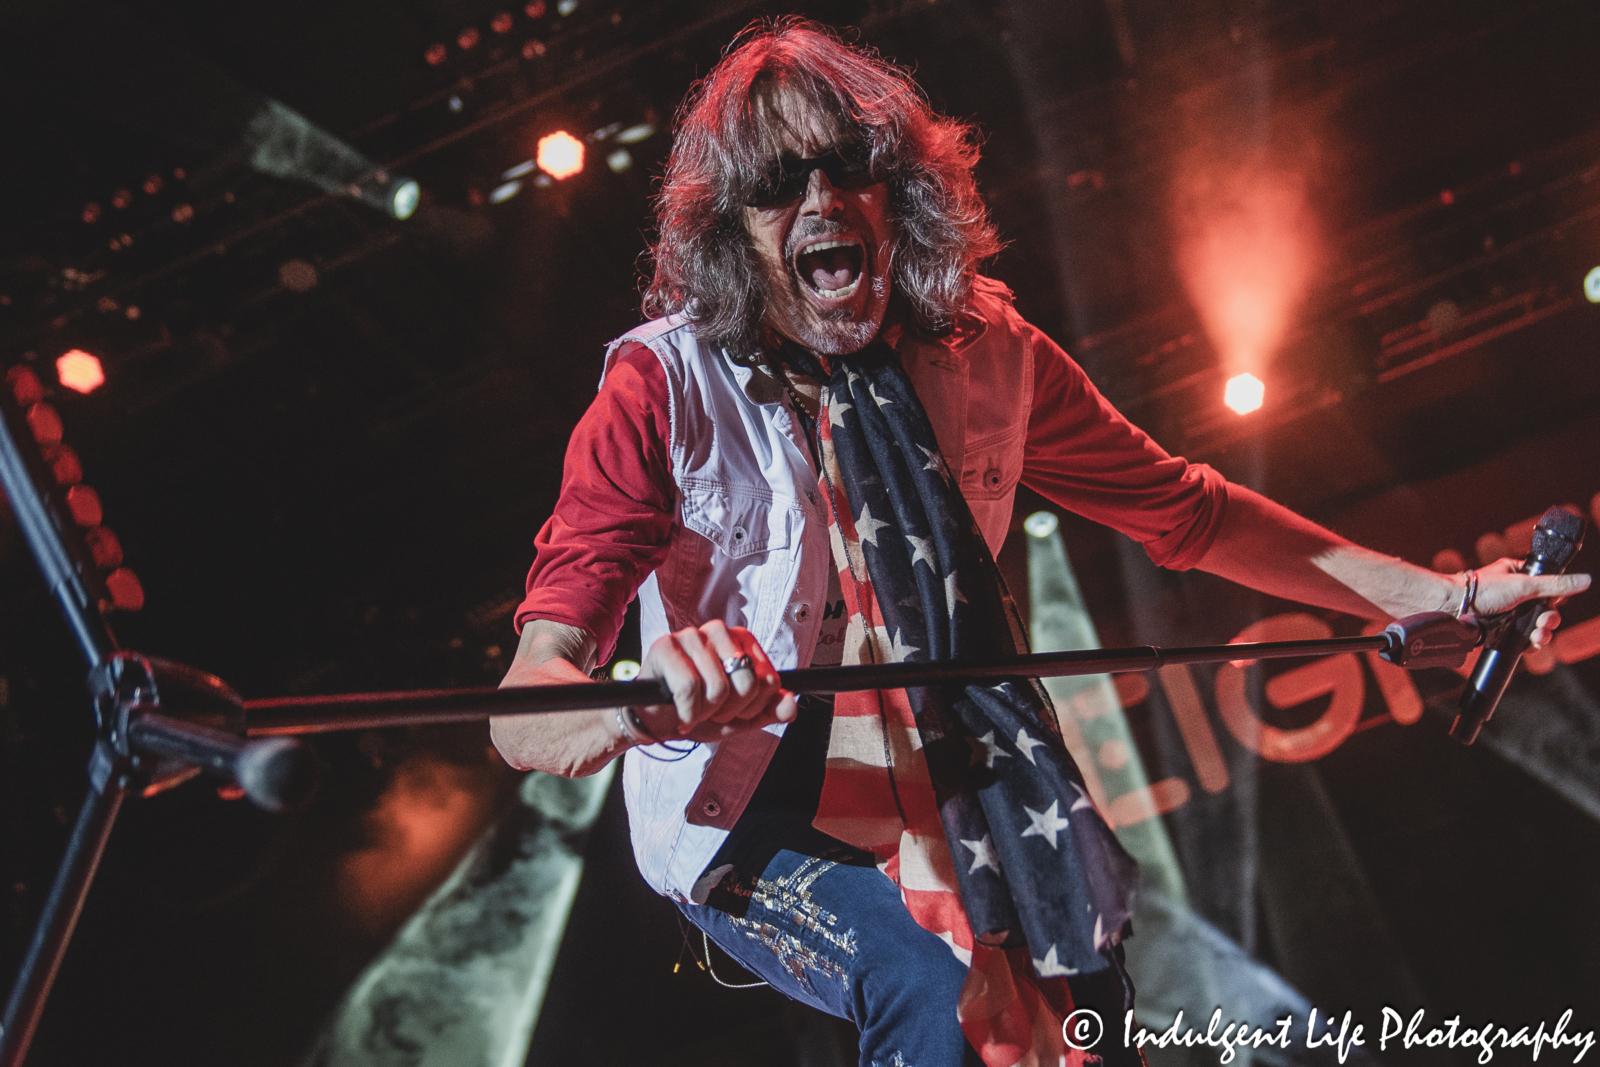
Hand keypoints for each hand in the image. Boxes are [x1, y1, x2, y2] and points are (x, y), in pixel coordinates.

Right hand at [633, 621, 797, 743]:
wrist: (657, 724)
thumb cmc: (699, 713)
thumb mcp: (741, 717)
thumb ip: (769, 710)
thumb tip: (791, 703)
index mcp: (741, 640)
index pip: (769, 680)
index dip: (753, 707)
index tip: (733, 710)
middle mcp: (718, 630)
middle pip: (748, 683)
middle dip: (730, 710)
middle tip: (711, 712)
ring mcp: (690, 635)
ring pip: (718, 687)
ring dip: (706, 713)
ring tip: (693, 711)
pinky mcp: (664, 647)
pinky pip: (689, 688)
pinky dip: (687, 712)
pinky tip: (679, 712)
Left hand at [1467, 557, 1591, 648]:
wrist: (1452, 609)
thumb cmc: (1482, 591)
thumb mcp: (1524, 585)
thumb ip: (1556, 585)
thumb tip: (1586, 579)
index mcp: (1519, 576)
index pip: (1548, 588)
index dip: (1553, 599)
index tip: (1551, 604)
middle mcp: (1515, 594)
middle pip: (1545, 610)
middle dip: (1549, 620)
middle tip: (1544, 623)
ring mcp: (1508, 614)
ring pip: (1536, 626)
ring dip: (1542, 633)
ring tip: (1538, 636)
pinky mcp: (1501, 631)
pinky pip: (1522, 640)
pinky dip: (1529, 644)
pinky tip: (1530, 645)